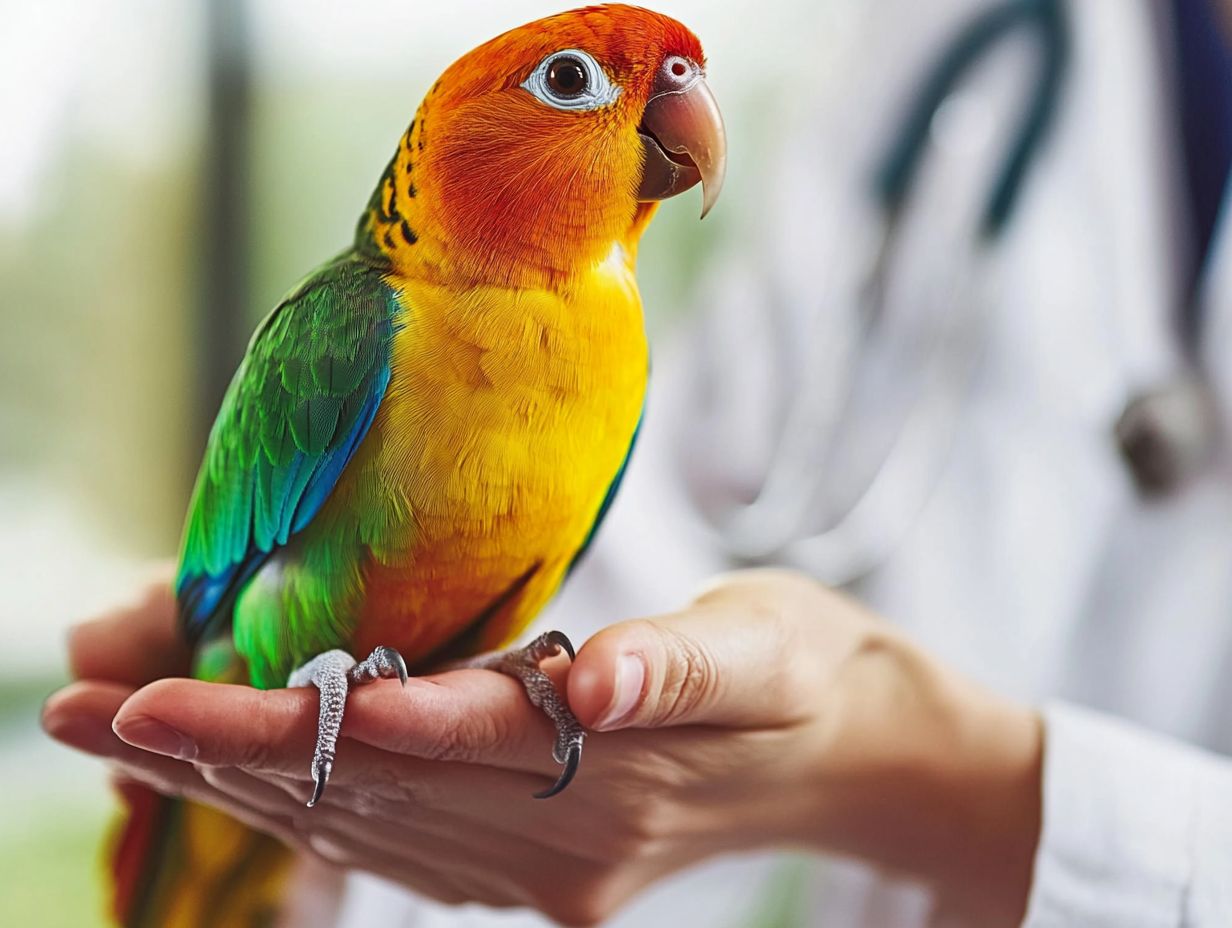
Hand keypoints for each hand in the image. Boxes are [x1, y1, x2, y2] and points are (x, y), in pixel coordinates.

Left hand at [43, 568, 1040, 925]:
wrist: (849, 753)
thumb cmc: (807, 671)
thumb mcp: (766, 645)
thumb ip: (677, 670)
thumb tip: (591, 688)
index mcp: (611, 775)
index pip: (428, 746)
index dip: (297, 719)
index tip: (169, 696)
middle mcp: (558, 842)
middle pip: (364, 795)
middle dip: (217, 751)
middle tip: (79, 709)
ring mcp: (541, 868)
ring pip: (362, 828)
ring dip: (237, 782)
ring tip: (119, 737)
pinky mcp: (535, 866)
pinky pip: (397, 845)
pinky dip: (304, 806)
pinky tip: (236, 774)